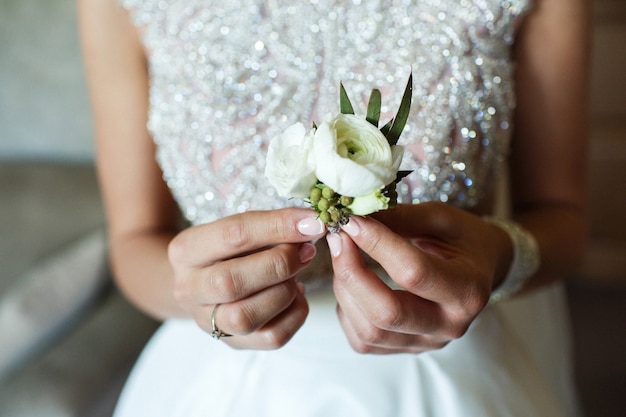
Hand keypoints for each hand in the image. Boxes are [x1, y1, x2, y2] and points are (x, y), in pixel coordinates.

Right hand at [168, 208, 325, 348]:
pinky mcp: (232, 342)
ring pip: (246, 317)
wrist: (202, 282)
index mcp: (186, 250)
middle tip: (306, 250)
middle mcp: (188, 289)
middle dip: (279, 264)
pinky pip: (272, 338)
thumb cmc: (227, 250)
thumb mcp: (237, 229)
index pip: (233, 234)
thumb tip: (310, 225)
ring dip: (284, 293)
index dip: (278, 226)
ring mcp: (207, 321)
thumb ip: (269, 225)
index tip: (312, 222)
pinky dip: (295, 314)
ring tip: (296, 276)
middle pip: (231, 282)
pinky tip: (295, 296)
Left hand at [326, 202, 511, 353]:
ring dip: (345, 290)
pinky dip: (347, 311)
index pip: (413, 272)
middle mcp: (450, 325)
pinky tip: (352, 285)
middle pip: (388, 313)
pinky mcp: (406, 350)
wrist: (480, 270)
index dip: (376, 245)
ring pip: (370, 332)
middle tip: (338, 240)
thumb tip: (356, 219)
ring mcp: (427, 343)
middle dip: (352, 273)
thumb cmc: (463, 240)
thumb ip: (401, 217)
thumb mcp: (441, 218)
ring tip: (344, 257)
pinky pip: (363, 341)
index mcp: (468, 290)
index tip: (352, 221)